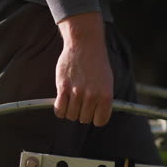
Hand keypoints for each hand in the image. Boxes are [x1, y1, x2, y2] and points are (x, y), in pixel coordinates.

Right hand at [54, 12, 112, 126]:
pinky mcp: (63, 88)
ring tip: (72, 99)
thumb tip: (97, 116)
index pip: (100, 121)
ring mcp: (77, 92)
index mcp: (106, 96)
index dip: (95, 117)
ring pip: (71, 115)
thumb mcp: (107, 82)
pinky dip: (60, 109)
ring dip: (70, 110)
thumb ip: (102, 100)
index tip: (92, 112)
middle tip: (81, 102)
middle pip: (84, 119)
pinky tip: (62, 101)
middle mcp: (92, 96)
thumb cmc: (96, 64)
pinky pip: (59, 109)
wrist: (85, 45)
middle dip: (82, 113)